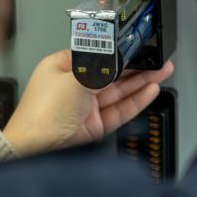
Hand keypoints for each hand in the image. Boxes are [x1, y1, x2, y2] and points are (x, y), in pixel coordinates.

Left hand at [1, 50, 173, 156]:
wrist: (35, 150)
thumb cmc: (41, 114)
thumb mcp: (75, 79)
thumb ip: (101, 67)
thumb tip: (118, 55)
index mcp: (61, 68)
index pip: (95, 54)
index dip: (117, 51)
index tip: (137, 45)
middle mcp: (73, 86)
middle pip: (110, 73)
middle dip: (135, 66)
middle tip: (156, 58)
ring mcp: (85, 107)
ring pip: (118, 91)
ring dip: (141, 82)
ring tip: (162, 72)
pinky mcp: (94, 126)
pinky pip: (120, 109)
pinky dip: (137, 100)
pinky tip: (150, 90)